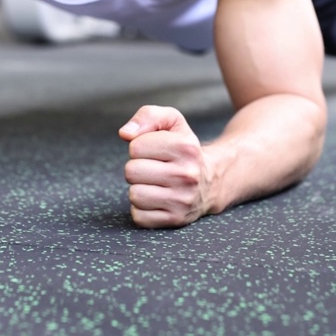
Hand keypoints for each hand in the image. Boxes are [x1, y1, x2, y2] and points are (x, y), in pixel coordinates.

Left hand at [118, 105, 213, 228]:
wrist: (210, 181)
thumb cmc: (182, 148)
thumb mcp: (172, 122)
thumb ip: (147, 116)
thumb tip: (125, 133)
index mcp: (186, 147)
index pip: (135, 147)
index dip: (139, 146)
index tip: (154, 151)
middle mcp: (187, 175)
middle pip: (131, 171)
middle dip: (137, 167)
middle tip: (154, 168)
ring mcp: (183, 200)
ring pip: (134, 195)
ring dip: (139, 188)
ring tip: (156, 183)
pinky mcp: (176, 219)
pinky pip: (139, 216)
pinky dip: (142, 208)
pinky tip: (157, 199)